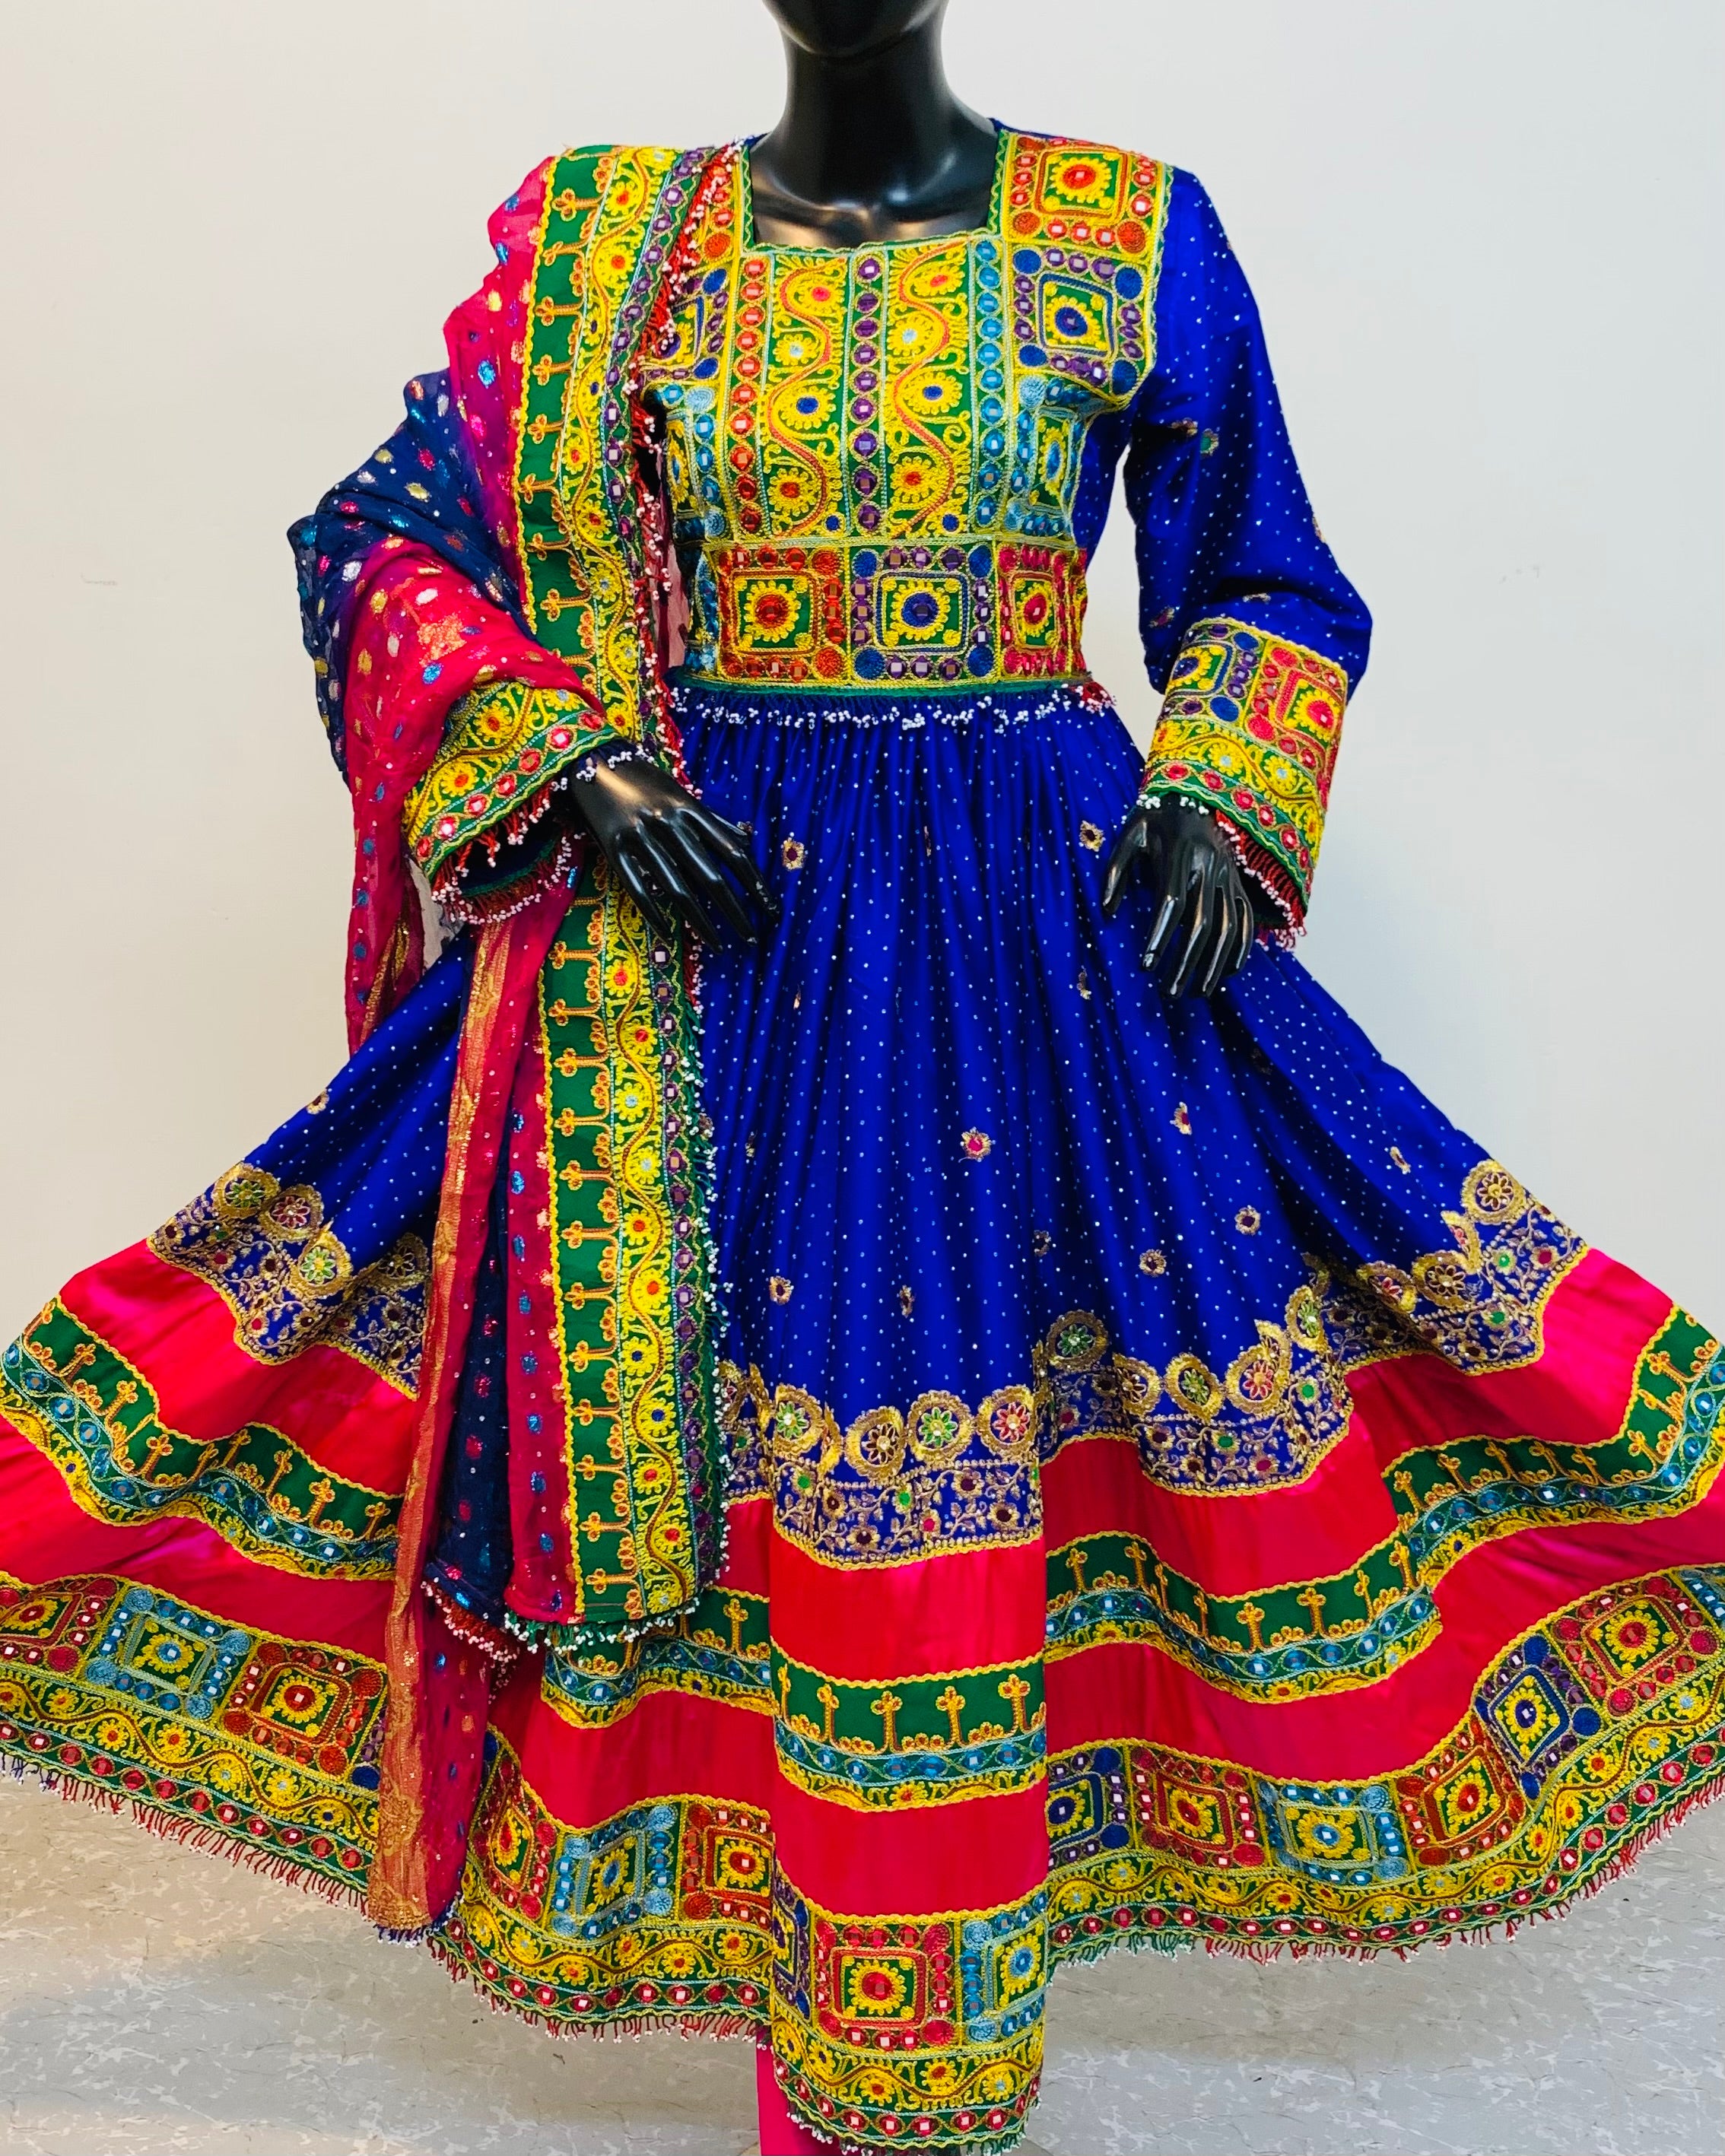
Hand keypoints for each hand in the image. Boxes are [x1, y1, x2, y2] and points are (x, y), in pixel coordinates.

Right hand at [564, 757, 777, 944]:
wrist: (593, 759)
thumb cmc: (644, 779)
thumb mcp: (681, 793)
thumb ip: (712, 819)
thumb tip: (745, 840)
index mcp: (690, 808)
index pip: (731, 852)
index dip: (754, 883)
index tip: (770, 908)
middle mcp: (668, 822)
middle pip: (709, 876)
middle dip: (734, 911)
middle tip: (751, 938)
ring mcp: (640, 835)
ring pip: (676, 888)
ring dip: (699, 921)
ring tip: (717, 943)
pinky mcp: (613, 846)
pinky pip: (636, 887)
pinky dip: (653, 913)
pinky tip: (669, 933)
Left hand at [1101, 801, 1255, 997]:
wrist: (1199, 792)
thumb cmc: (1156, 817)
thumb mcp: (1130, 833)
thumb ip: (1115, 871)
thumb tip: (1108, 914)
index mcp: (1180, 855)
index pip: (1171, 903)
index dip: (1159, 937)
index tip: (1145, 967)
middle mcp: (1210, 867)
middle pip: (1201, 924)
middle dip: (1186, 963)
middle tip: (1170, 992)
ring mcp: (1230, 876)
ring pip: (1228, 928)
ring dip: (1215, 965)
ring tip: (1197, 993)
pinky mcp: (1240, 883)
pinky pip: (1247, 920)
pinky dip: (1242, 949)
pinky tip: (1228, 974)